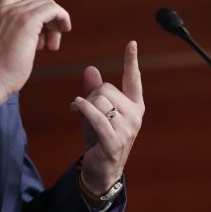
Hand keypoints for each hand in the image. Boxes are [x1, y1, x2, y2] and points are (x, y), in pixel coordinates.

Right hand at [0, 0, 70, 113]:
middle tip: (52, 43)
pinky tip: (62, 32)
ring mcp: (16, 14)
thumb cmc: (3, 69)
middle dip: (51, 21)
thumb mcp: (10, 44)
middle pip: (39, 2)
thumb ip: (22, 32)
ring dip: (56, 25)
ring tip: (52, 45)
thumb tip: (43, 32)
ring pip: (48, 6)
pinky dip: (61, 19)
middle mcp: (6, 10)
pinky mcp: (27, 21)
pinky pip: (52, 10)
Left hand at [71, 40, 143, 194]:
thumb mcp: (98, 111)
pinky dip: (82, 108)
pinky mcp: (114, 140)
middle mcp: (135, 115)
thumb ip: (95, 90)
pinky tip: (75, 108)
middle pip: (106, 89)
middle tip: (85, 108)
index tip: (132, 43)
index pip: (133, 79)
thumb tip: (90, 68)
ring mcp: (127, 129)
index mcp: (135, 105)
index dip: (131, 61)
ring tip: (80, 112)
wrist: (102, 169)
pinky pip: (95, 115)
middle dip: (91, 95)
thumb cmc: (100, 137)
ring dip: (84, 105)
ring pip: (99, 100)